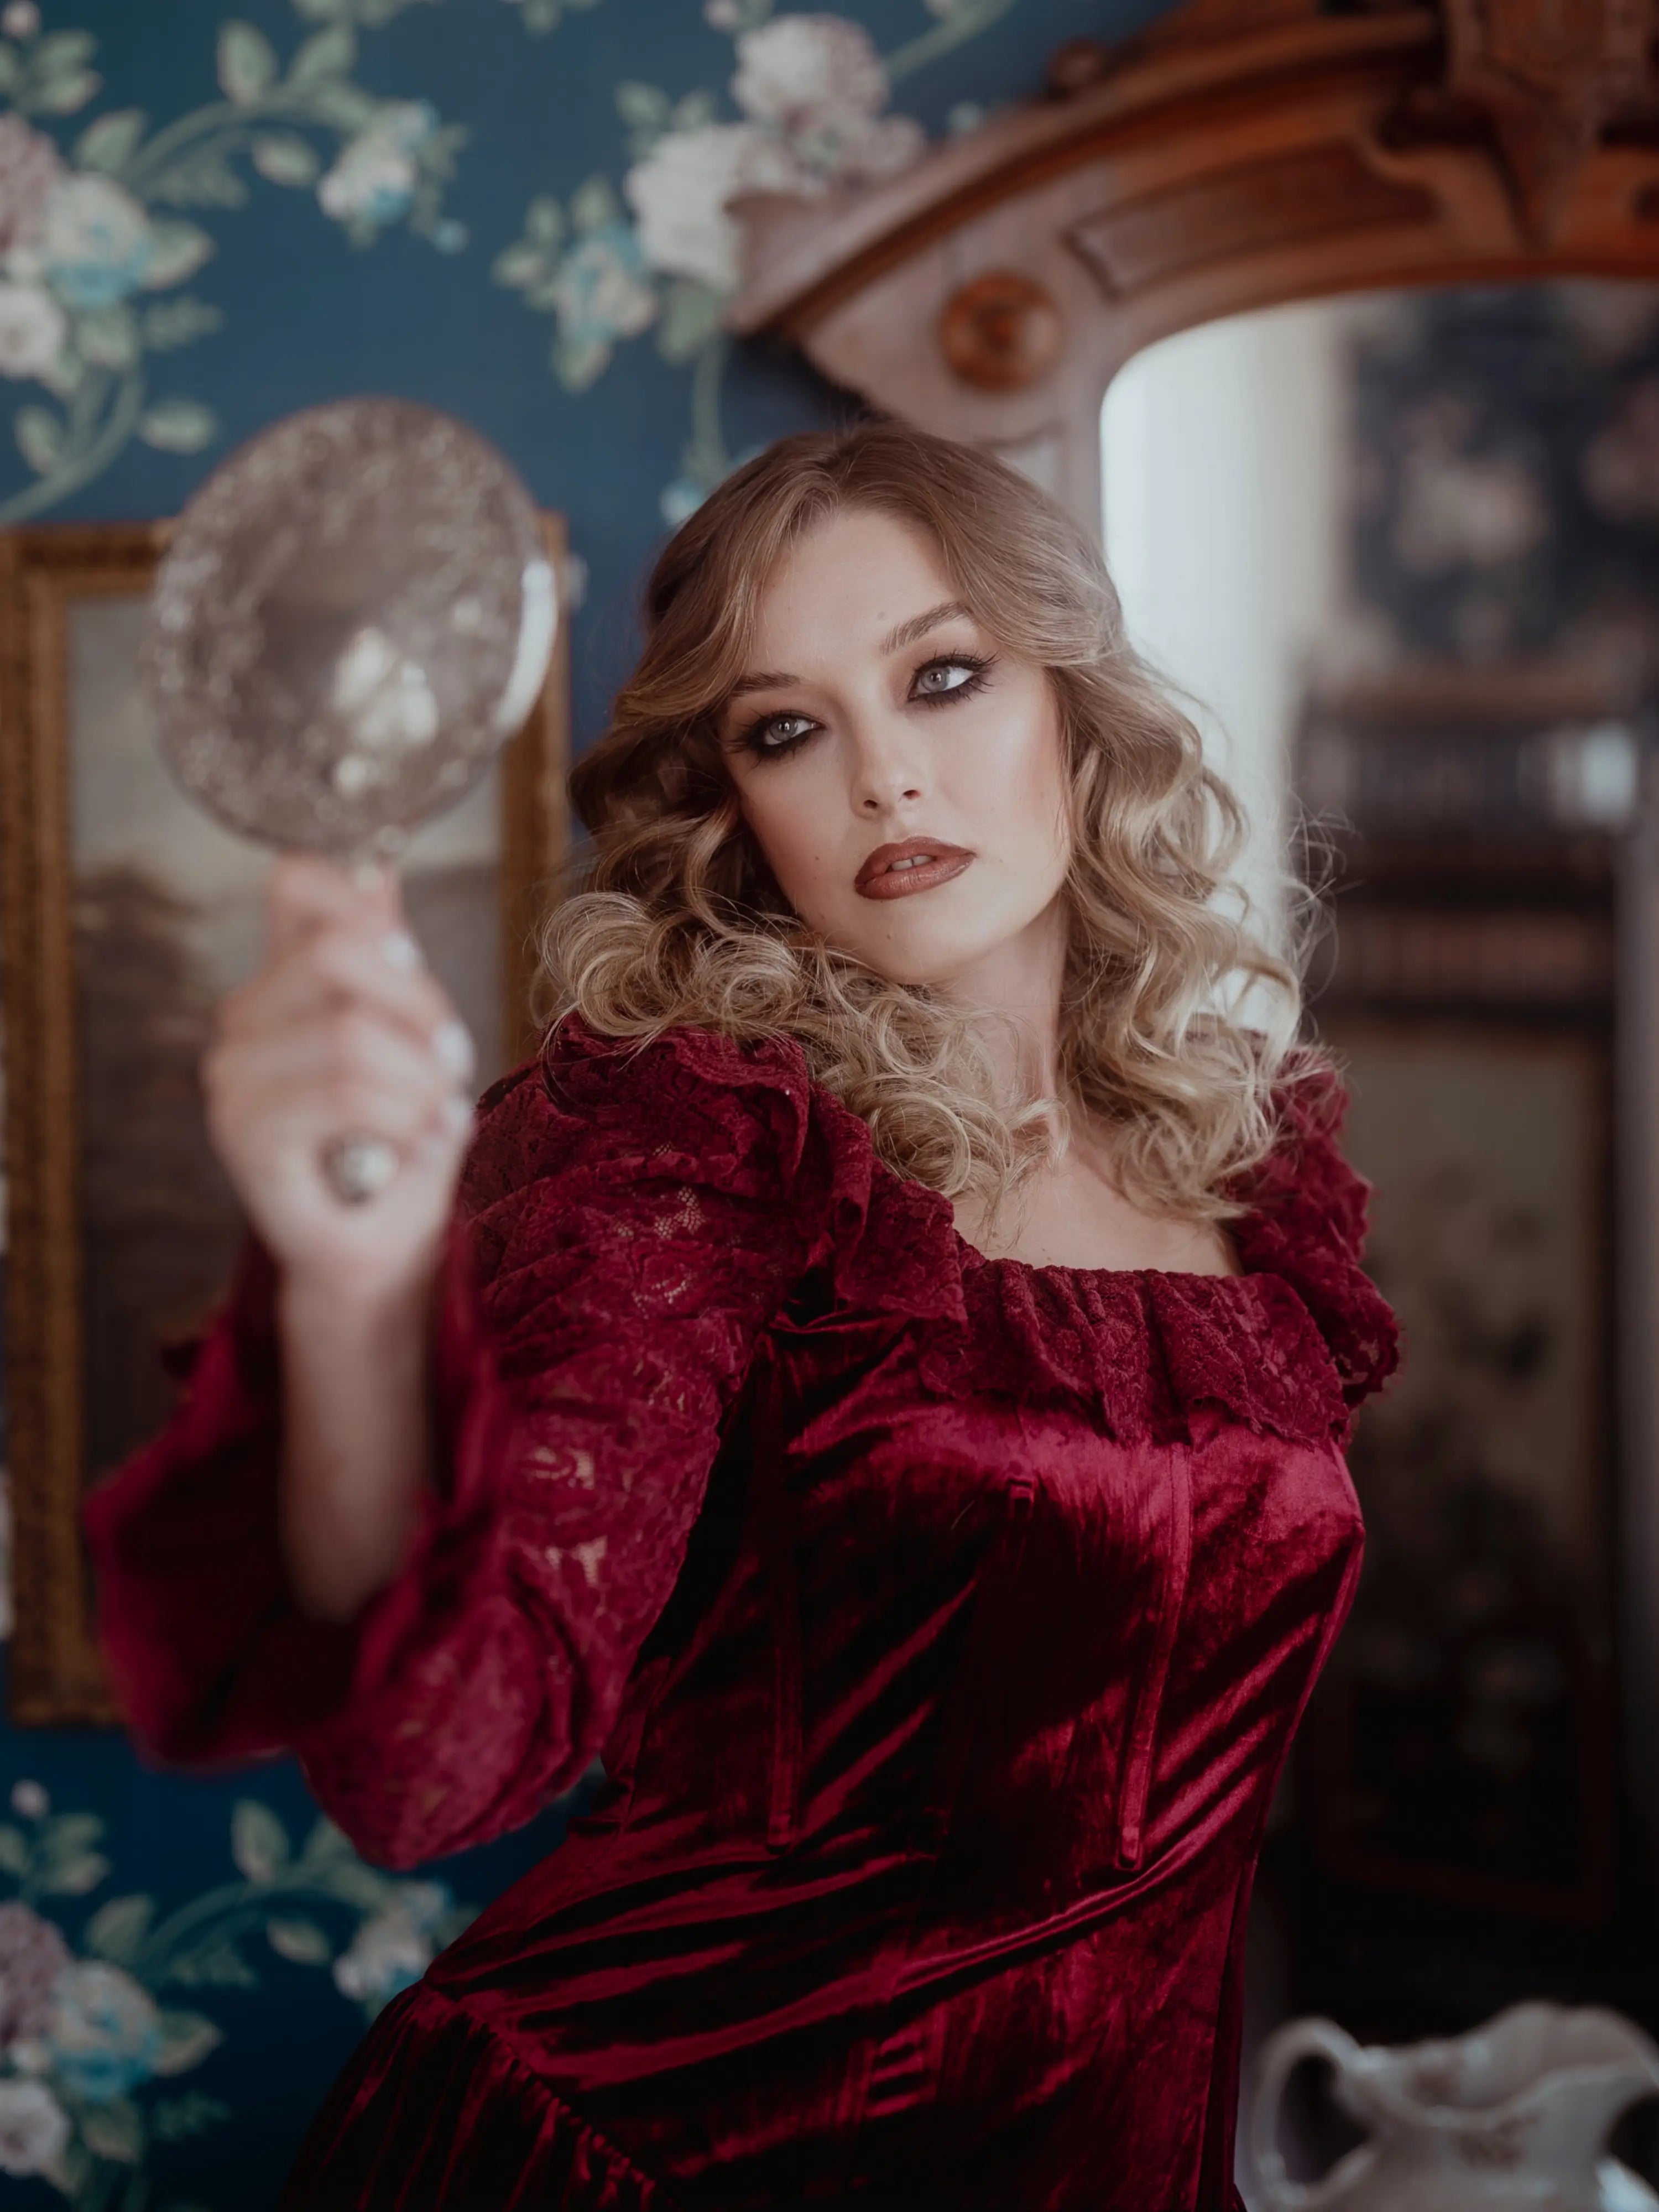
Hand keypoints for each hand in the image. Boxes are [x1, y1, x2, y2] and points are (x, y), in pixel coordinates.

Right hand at [204, 853, 477, 1307]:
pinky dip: (403, 1119)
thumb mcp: (411, 1036)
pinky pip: (342, 1094)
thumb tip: (378, 865)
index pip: (299, 887)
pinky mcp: (246, 1136)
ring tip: (436, 1114)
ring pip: (348, 1032)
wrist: (384, 1245)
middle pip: (338, 953)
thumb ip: (387, 957)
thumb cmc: (401, 1141)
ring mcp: (235, 1079)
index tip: (412, 960)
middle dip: (418, 1006)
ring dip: (420, 1079)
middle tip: (450, 1060)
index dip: (363, 903)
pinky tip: (414, 1145)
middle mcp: (243, 1021)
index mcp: (283, 983)